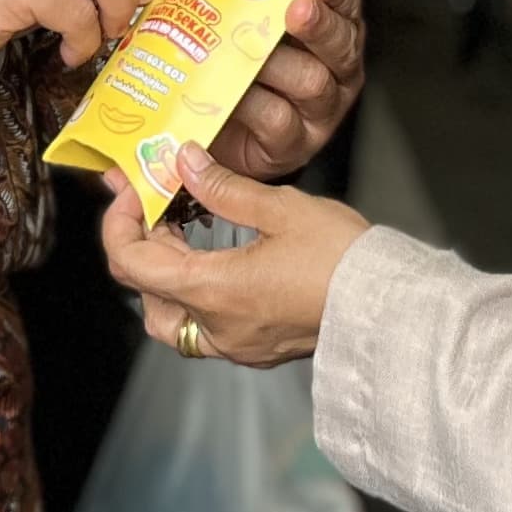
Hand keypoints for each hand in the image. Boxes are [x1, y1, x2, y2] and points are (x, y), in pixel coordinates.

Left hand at [99, 146, 367, 367]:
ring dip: (164, 277)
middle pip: (145, 293)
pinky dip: (194, 294)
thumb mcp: (281, 208)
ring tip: (183, 233)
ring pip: (170, 319)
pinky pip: (204, 329)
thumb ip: (223, 187)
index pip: (132, 263)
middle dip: (140, 245)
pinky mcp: (257, 349)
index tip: (130, 190)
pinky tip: (216, 261)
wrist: (393, 310)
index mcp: (212, 292)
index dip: (119, 222)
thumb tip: (183, 162)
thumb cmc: (343, 259)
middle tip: (157, 204)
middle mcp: (215, 328)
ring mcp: (236, 346)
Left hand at [160, 0, 365, 180]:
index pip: (345, 2)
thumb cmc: (230, 59)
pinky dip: (252, 107)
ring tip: (248, 53)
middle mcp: (334, 66)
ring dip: (277, 66)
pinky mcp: (292, 145)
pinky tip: (229, 97)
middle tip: (293, 8)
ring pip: (311, 83)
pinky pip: (279, 123)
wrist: (212, 132)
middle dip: (316, 24)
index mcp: (326, 26)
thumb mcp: (219, 4)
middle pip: (340, 43)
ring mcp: (318, 109)